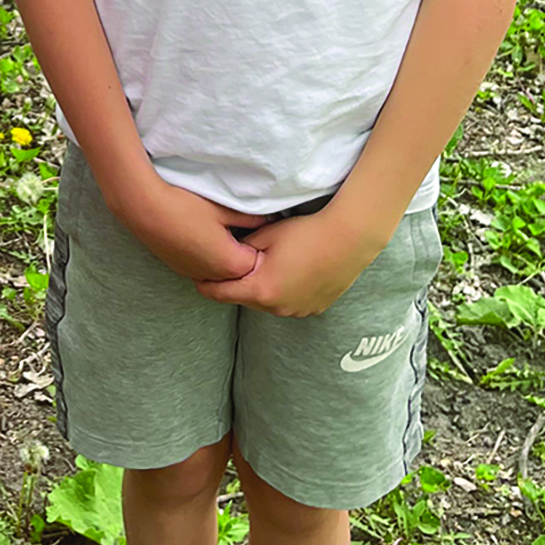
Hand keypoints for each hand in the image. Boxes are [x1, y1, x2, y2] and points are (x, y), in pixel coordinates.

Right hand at [118, 177, 265, 284]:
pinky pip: (204, 269)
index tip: (254, 227)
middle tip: (237, 228)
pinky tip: (201, 237)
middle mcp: (215, 277)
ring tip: (218, 232)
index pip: (259, 262)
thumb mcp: (224, 209)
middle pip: (241, 271)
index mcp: (232, 264)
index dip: (259, 243)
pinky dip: (209, 258)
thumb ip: (251, 219)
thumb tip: (269, 220)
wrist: (146, 210)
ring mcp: (196, 275)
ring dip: (225, 258)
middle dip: (244, 253)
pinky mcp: (181, 270)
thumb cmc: (186, 207)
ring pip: (222, 272)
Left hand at [193, 206, 387, 316]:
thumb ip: (241, 249)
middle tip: (227, 266)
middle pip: (244, 298)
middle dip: (235, 284)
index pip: (220, 294)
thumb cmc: (305, 233)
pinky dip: (282, 291)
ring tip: (262, 267)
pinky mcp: (314, 309)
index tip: (195, 276)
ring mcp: (297, 311)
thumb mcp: (265, 235)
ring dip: (260, 289)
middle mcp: (278, 308)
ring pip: (267, 302)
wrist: (348, 240)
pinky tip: (288, 271)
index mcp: (261, 291)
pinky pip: (289, 303)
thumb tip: (226, 255)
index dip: (205, 285)